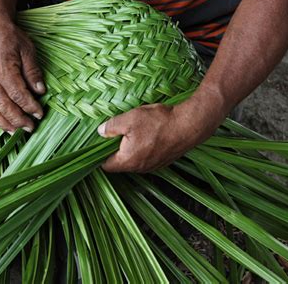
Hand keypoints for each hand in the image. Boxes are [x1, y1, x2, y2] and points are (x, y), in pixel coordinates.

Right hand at [0, 17, 44, 132]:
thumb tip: (40, 91)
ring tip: (15, 133)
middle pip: (4, 106)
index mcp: (4, 70)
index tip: (40, 113)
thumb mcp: (27, 50)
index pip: (18, 94)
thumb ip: (33, 71)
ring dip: (3, 123)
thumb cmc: (10, 38)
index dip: (29, 106)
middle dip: (17, 119)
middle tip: (30, 127)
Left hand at [98, 92, 225, 172]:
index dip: (99, 155)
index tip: (97, 144)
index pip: (106, 165)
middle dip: (116, 149)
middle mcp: (140, 168)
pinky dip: (144, 147)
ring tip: (134, 130)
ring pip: (134, 159)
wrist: (189, 125)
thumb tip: (100, 132)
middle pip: (120, 162)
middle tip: (116, 132)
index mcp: (128, 161)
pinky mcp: (163, 161)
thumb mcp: (129, 119)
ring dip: (131, 147)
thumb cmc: (159, 123)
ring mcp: (153, 166)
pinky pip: (147, 156)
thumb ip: (111, 127)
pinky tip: (148, 133)